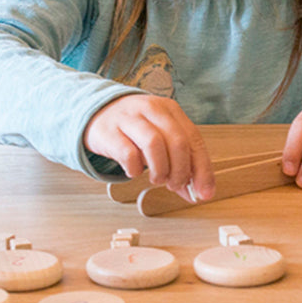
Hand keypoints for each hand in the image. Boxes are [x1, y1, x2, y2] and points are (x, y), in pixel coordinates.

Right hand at [84, 94, 214, 201]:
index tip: (204, 193)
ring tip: (157, 179)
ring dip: (160, 170)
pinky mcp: (109, 131)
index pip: (195, 140)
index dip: (203, 170)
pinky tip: (135, 171)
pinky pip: (127, 152)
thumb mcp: (161, 138)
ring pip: (154, 144)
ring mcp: (129, 118)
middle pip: (177, 142)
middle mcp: (152, 109)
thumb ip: (179, 162)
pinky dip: (135, 168)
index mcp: (171, 110)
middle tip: (175, 185)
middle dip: (181, 171)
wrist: (97, 112)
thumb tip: (195, 193)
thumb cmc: (135, 129)